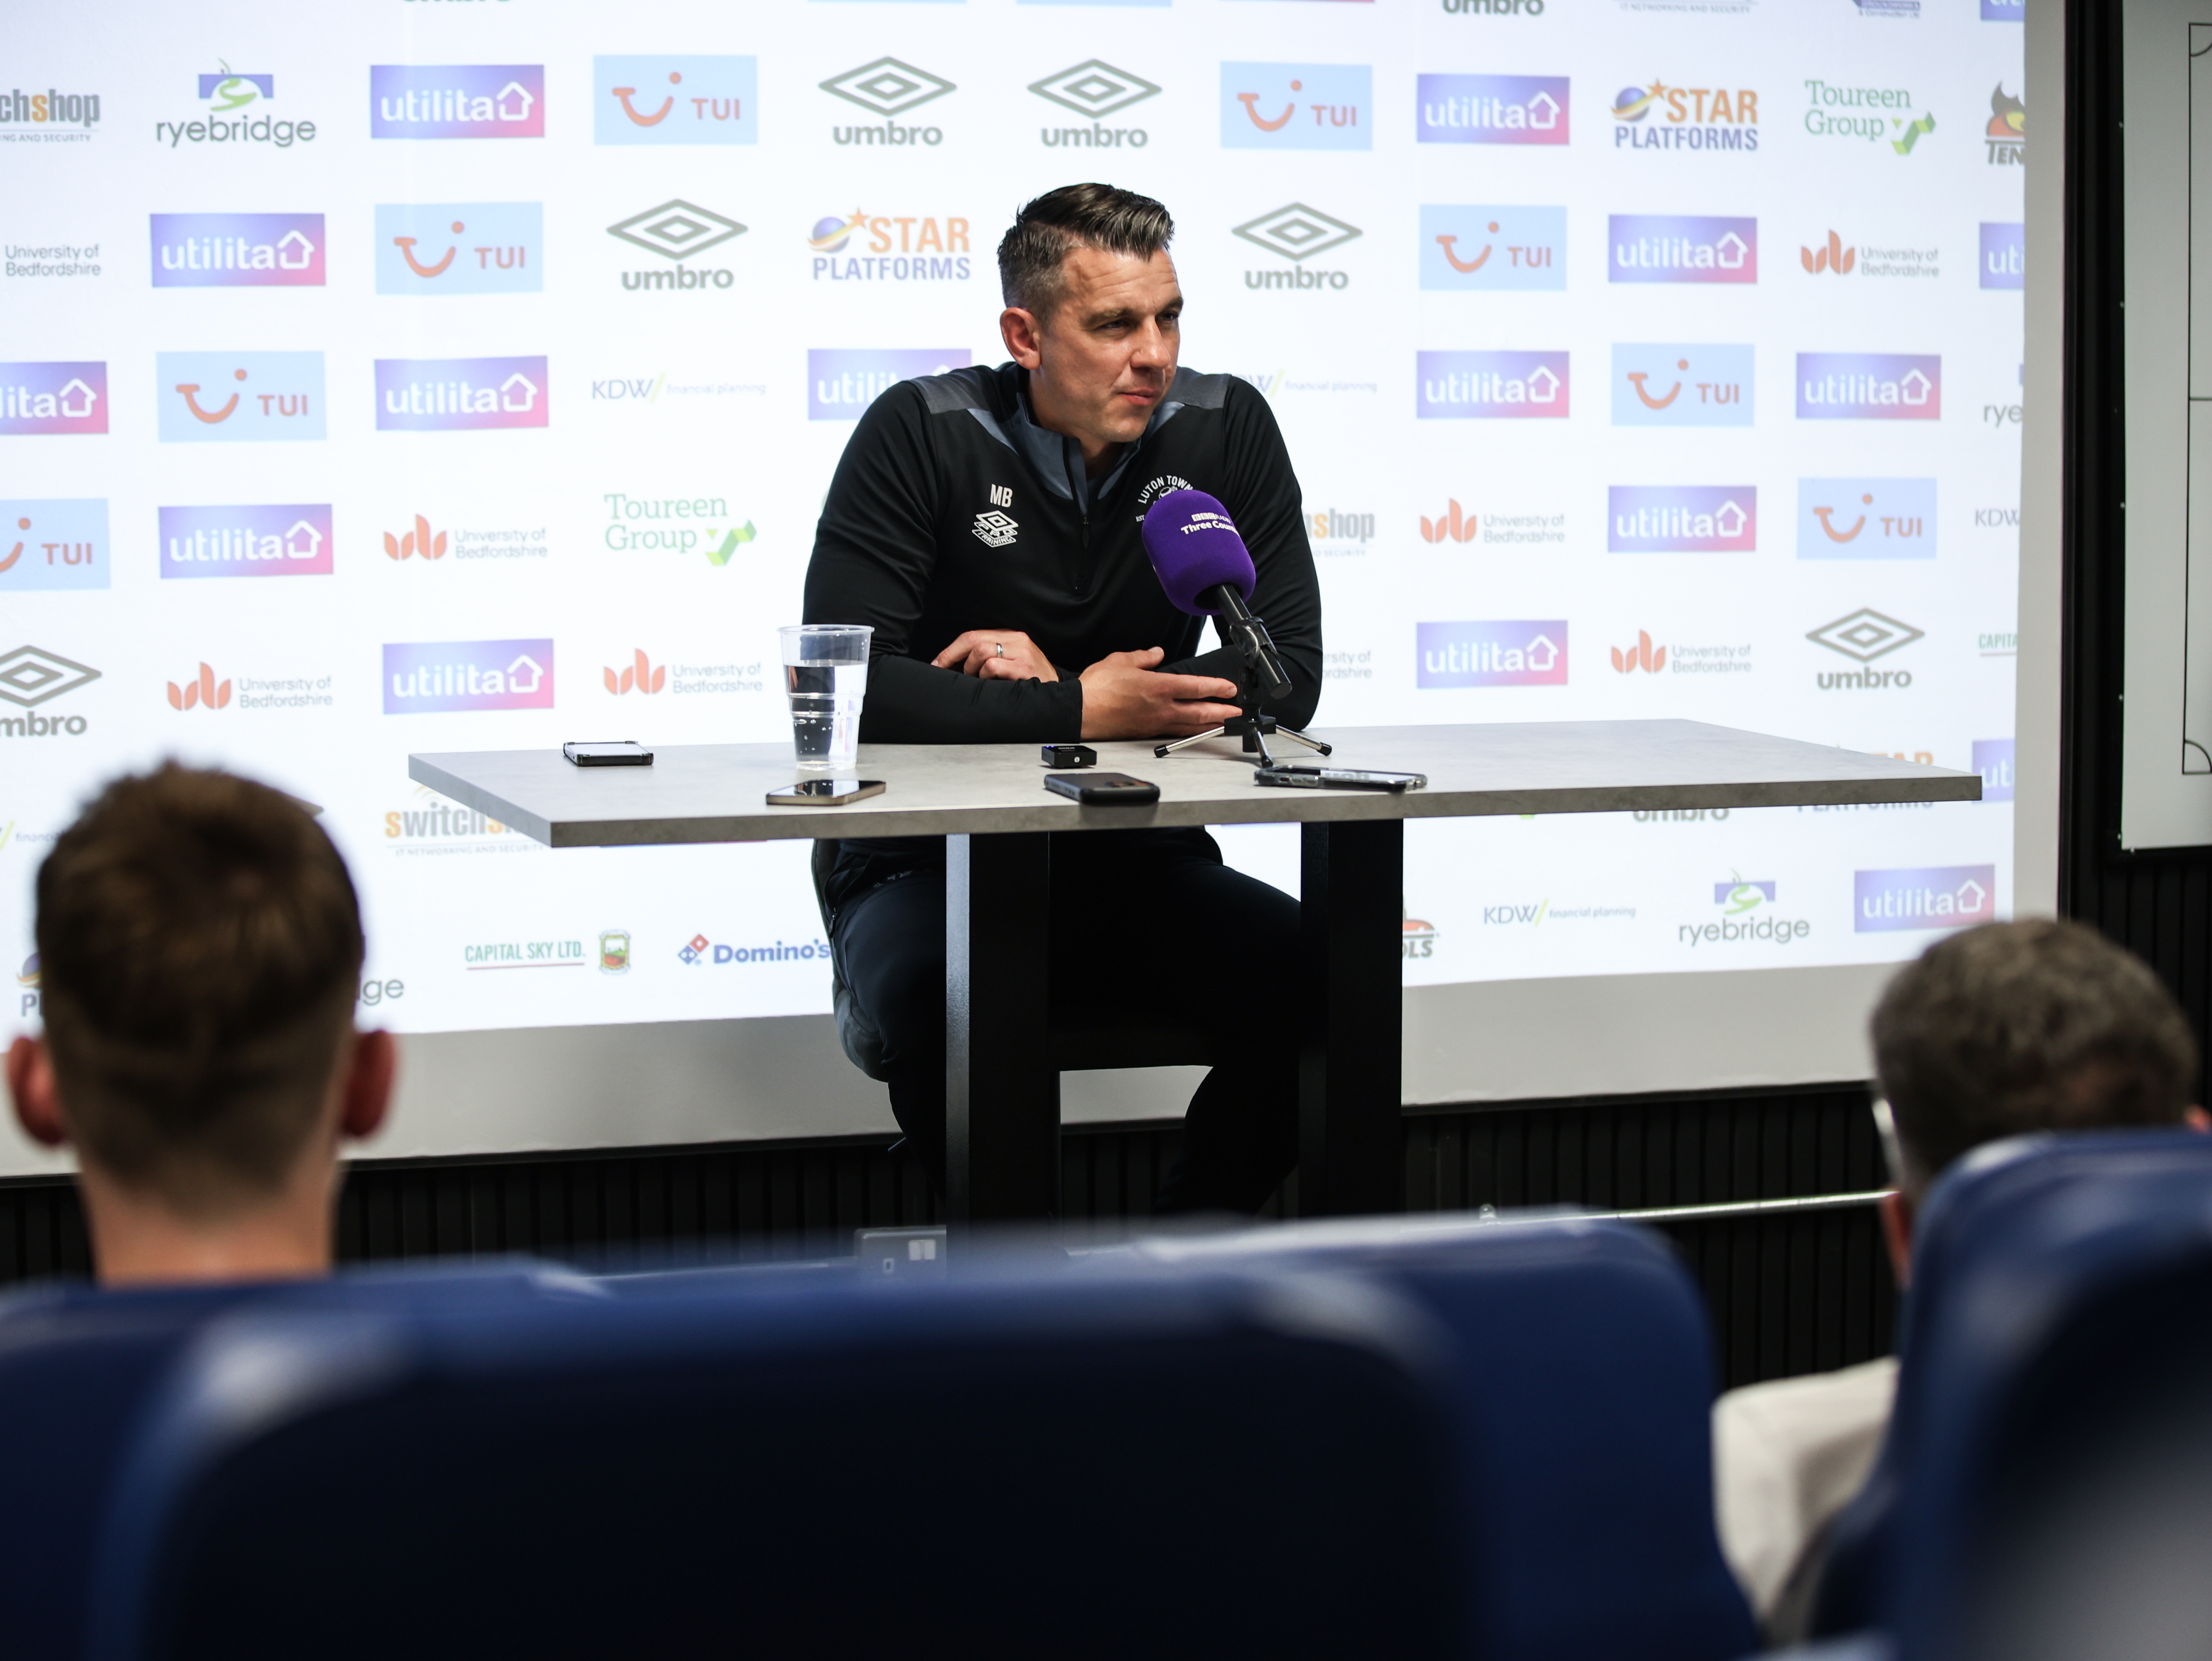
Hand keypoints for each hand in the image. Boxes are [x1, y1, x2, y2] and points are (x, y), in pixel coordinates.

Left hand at [932, 630, 1058, 682]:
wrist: (1059, 693)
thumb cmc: (1031, 679)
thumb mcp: (1011, 660)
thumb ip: (990, 655)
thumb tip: (956, 663)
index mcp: (1011, 636)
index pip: (973, 635)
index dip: (951, 649)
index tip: (938, 662)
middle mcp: (1017, 640)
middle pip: (973, 639)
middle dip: (952, 655)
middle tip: (942, 669)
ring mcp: (1021, 653)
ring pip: (981, 651)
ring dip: (971, 668)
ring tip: (976, 679)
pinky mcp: (1024, 668)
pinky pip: (992, 667)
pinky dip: (984, 676)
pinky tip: (990, 683)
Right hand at [1077, 648, 1243, 740]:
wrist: (1079, 712)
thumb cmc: (1097, 688)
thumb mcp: (1121, 661)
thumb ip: (1143, 657)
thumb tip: (1157, 653)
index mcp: (1158, 687)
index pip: (1195, 686)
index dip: (1216, 687)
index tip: (1230, 689)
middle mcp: (1161, 708)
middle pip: (1199, 712)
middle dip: (1222, 712)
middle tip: (1237, 713)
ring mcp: (1154, 723)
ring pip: (1189, 726)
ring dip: (1209, 726)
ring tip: (1223, 725)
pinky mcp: (1146, 732)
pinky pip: (1174, 732)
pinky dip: (1189, 732)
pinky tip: (1193, 731)